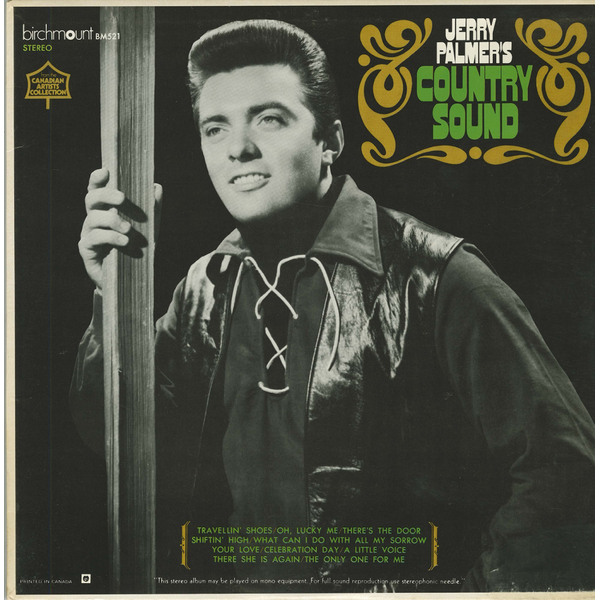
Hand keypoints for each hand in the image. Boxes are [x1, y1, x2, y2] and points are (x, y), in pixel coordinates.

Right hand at [78, 168, 162, 288]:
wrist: (130, 280)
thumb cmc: (137, 249)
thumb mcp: (149, 228)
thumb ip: (153, 208)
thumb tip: (156, 186)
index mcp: (106, 210)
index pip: (97, 189)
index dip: (97, 179)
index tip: (105, 171)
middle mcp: (94, 218)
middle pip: (91, 198)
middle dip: (105, 195)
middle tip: (122, 198)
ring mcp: (88, 233)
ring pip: (92, 218)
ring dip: (112, 220)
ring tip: (129, 229)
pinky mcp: (87, 249)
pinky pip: (94, 238)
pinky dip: (111, 238)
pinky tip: (125, 241)